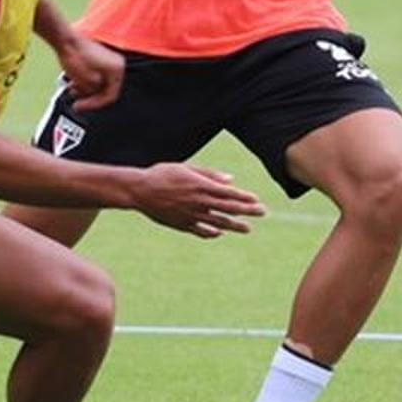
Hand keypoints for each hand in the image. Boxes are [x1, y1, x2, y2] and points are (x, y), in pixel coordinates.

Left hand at [54, 32, 124, 110]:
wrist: (66, 40)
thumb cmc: (76, 57)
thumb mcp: (87, 82)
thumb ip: (94, 92)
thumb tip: (94, 93)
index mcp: (117, 69)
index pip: (110, 95)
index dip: (95, 104)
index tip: (82, 106)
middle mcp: (116, 64)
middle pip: (105, 89)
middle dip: (89, 96)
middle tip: (77, 102)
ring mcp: (107, 59)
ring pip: (99, 82)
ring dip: (85, 89)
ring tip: (72, 91)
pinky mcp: (98, 57)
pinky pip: (95, 73)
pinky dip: (85, 81)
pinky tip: (73, 83)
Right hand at [130, 164, 266, 237]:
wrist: (139, 190)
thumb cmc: (163, 174)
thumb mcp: (187, 168)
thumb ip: (209, 174)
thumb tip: (231, 180)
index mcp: (201, 186)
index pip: (229, 194)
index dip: (244, 198)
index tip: (257, 200)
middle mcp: (199, 202)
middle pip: (228, 209)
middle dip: (247, 211)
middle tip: (262, 213)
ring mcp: (191, 215)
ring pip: (218, 223)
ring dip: (234, 226)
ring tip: (247, 229)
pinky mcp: (181, 224)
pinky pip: (200, 231)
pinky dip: (211, 233)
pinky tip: (219, 233)